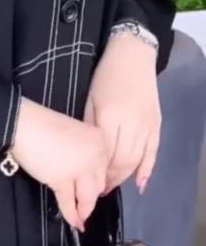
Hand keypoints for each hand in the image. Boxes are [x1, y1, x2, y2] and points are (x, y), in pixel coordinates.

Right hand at [11, 97, 107, 230]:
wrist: (25, 125)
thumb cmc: (43, 126)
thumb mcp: (74, 134)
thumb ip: (83, 151)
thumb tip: (81, 172)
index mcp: (100, 140)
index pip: (105, 168)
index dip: (97, 182)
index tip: (95, 190)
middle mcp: (95, 155)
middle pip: (99, 184)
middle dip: (91, 196)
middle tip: (85, 204)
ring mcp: (80, 168)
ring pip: (88, 196)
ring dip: (85, 210)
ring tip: (81, 219)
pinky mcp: (62, 180)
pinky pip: (69, 202)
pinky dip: (71, 215)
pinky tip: (74, 222)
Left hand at [84, 31, 160, 193]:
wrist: (133, 55)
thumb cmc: (106, 77)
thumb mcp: (90, 101)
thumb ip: (91, 129)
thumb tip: (88, 156)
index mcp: (110, 117)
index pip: (104, 155)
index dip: (97, 173)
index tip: (88, 184)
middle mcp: (132, 124)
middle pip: (122, 162)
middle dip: (110, 180)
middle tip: (98, 190)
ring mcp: (147, 125)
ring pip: (137, 160)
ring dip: (124, 177)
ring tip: (112, 186)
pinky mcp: (157, 123)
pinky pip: (153, 152)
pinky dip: (147, 169)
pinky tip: (140, 184)